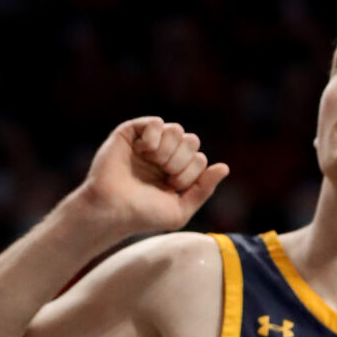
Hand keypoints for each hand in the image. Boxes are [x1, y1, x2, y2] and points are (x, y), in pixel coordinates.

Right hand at [79, 117, 228, 239]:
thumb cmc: (142, 214)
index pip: (199, 158)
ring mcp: (147, 142)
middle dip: (182, 160)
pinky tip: (145, 150)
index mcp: (175, 171)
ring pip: (176, 130)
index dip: (191, 172)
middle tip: (166, 174)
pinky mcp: (130, 133)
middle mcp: (162, 154)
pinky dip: (155, 136)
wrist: (113, 209)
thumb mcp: (180, 209)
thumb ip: (203, 189)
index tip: (172, 185)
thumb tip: (224, 167)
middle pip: (191, 140)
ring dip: (169, 150)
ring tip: (154, 162)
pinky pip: (156, 123)